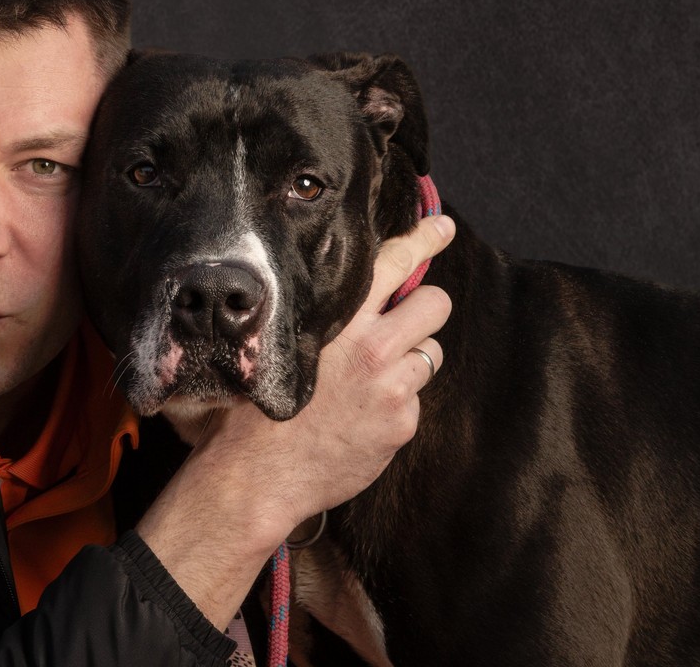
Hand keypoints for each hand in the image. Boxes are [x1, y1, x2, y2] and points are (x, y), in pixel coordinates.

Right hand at [135, 215, 453, 627]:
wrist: (257, 474)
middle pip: (435, 303)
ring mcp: (392, 387)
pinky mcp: (402, 422)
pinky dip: (396, 405)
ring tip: (369, 383)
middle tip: (404, 324)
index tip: (443, 227)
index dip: (423, 239)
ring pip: (430, 353)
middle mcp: (371, 347)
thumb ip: (324, 321)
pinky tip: (360, 420)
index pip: (392, 264)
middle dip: (425, 309)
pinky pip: (416, 399)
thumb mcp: (283, 346)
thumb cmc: (256, 408)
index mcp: (338, 320)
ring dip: (410, 361)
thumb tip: (356, 297)